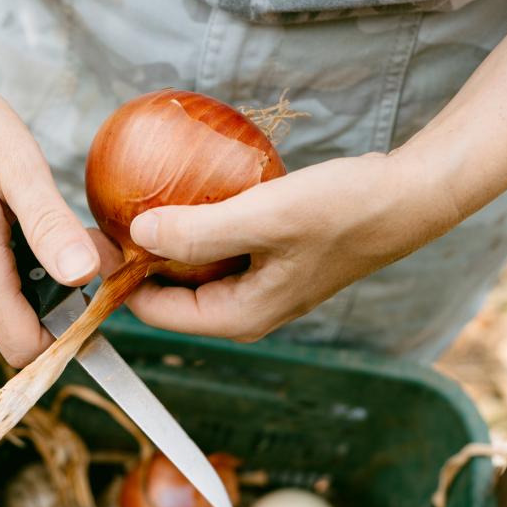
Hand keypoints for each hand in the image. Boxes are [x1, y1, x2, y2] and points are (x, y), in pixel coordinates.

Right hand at [0, 69, 101, 365]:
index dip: (66, 335)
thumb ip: (51, 227)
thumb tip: (84, 275)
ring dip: (29, 277)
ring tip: (36, 220)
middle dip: (54, 295)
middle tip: (75, 237)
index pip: (25, 348)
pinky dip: (4, 264)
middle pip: (16, 325)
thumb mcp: (20, 170)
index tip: (93, 295)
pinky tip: (8, 220)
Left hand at [108, 151, 460, 341]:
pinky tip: (188, 190)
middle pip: (171, 293)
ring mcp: (261, 286)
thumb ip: (198, 232)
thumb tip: (137, 237)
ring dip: (168, 239)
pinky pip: (219, 248)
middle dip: (139, 258)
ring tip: (141, 197)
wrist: (408, 198)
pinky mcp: (272, 259)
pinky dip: (199, 224)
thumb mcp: (264, 217)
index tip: (98, 236)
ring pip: (194, 269)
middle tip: (113, 210)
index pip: (155, 312)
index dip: (121, 278)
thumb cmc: (344, 210)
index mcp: (239, 317)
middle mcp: (246, 310)